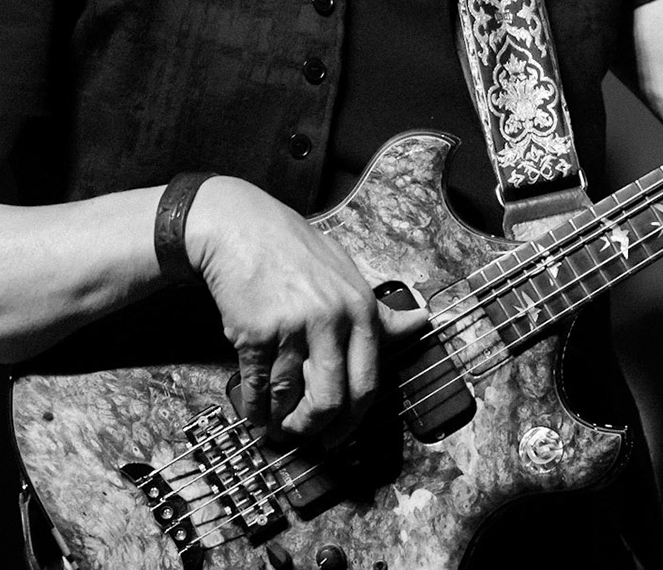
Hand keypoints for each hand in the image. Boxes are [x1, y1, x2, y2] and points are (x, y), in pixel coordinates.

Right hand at [182, 177, 424, 440]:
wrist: (242, 227)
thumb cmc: (296, 251)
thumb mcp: (348, 275)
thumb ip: (380, 311)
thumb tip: (421, 323)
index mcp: (361, 309)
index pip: (368, 383)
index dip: (352, 420)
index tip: (339, 434)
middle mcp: (332, 320)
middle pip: (332, 401)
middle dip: (316, 428)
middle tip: (305, 435)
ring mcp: (293, 328)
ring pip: (290, 398)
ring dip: (281, 421)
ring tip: (276, 426)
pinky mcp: (256, 333)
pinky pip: (257, 387)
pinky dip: (253, 409)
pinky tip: (254, 413)